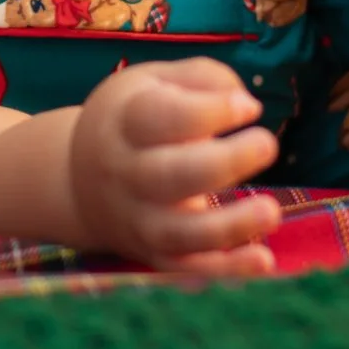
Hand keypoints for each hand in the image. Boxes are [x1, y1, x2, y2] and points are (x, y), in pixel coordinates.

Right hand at [69, 58, 283, 274]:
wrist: (77, 178)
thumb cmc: (132, 118)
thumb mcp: (154, 81)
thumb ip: (202, 78)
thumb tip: (246, 104)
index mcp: (126, 122)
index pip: (163, 118)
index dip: (210, 112)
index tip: (248, 108)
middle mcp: (127, 174)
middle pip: (170, 175)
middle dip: (223, 162)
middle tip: (266, 144)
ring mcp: (138, 219)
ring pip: (180, 232)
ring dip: (228, 227)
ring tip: (271, 211)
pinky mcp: (153, 253)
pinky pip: (188, 268)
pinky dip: (225, 269)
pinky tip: (263, 261)